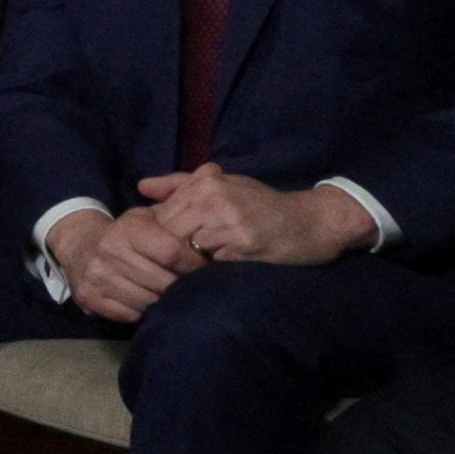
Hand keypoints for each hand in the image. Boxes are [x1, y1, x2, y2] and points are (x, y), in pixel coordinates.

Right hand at [51, 198, 200, 328]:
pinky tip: (144, 301)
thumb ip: (173, 224)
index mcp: (127, 229)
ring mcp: (98, 276)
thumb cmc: (125, 234)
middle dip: (180, 286)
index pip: (171, 251)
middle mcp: (109, 251)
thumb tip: (207, 240)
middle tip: (191, 287)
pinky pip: (129, 314)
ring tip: (169, 295)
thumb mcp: (145, 218)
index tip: (204, 268)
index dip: (192, 263)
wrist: (80, 246)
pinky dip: (141, 312)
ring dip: (162, 302)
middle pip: (162, 281)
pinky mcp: (89, 297)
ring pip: (147, 301)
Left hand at [132, 164, 370, 269]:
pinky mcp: (243, 243)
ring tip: (198, 271)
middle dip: (170, 255)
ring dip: (188, 266)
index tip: (166, 252)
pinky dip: (209, 272)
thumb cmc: (263, 206)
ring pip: (186, 251)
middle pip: (168, 235)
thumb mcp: (224, 185)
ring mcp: (228, 220)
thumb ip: (180, 184)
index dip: (159, 239)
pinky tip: (219, 272)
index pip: (160, 215)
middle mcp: (213, 197)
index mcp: (205, 181)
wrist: (312, 222)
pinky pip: (210, 264)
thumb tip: (141, 186)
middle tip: (177, 268)